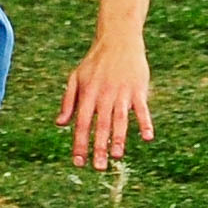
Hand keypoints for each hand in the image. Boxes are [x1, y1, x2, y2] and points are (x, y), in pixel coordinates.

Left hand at [56, 38, 153, 170]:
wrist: (118, 39)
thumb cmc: (95, 62)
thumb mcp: (76, 78)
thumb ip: (68, 101)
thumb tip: (60, 124)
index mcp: (87, 94)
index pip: (82, 123)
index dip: (80, 143)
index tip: (78, 162)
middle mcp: (104, 95)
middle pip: (101, 126)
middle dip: (99, 148)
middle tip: (99, 167)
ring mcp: (122, 92)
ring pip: (120, 119)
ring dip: (119, 139)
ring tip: (117, 156)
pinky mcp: (138, 89)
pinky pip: (142, 109)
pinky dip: (145, 122)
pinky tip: (147, 137)